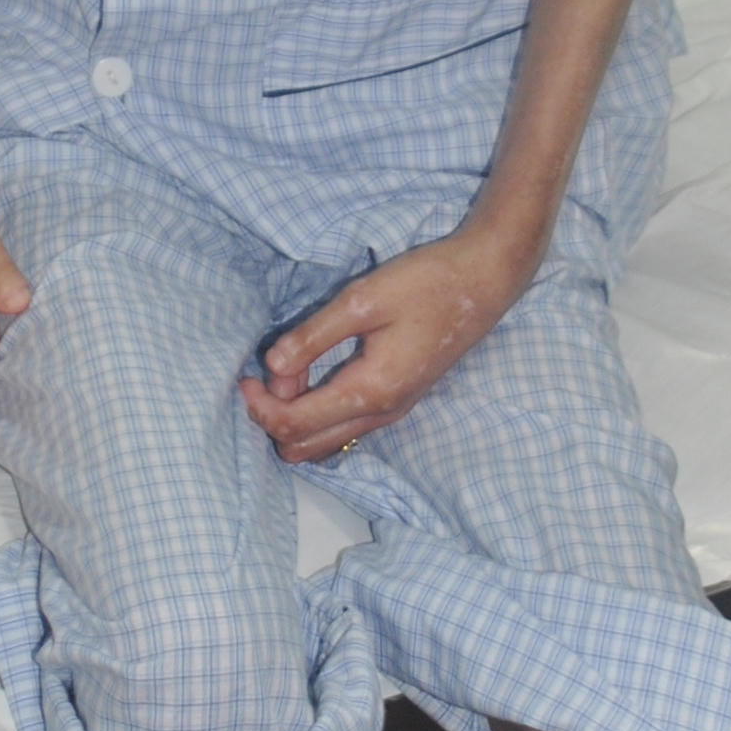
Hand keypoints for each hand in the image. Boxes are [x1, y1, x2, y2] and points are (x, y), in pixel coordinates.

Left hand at [241, 214, 538, 465]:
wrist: (484, 283)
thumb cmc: (427, 284)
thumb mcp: (362, 301)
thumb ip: (313, 337)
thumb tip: (272, 367)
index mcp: (369, 392)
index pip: (294, 425)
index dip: (259, 406)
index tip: (246, 374)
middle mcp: (380, 414)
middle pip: (303, 447)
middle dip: (273, 417)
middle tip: (264, 374)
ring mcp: (391, 413)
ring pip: (323, 443)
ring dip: (295, 417)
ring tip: (291, 367)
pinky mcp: (397, 401)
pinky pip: (343, 427)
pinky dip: (317, 412)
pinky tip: (314, 371)